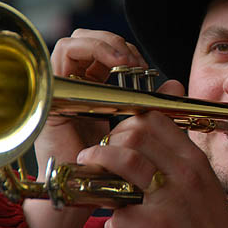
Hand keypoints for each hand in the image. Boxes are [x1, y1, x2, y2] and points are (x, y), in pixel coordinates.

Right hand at [24, 29, 148, 227]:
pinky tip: (115, 64)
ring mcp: (61, 88)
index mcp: (91, 88)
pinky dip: (91, 49)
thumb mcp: (136, 126)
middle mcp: (74, 85)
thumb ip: (153, 104)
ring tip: (127, 61)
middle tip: (135, 62)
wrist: (84, 187)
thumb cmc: (108, 161)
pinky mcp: (53, 91)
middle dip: (113, 42)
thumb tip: (175, 83)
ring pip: (74, 42)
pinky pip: (63, 53)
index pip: (102, 51)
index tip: (145, 67)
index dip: (124, 50)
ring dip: (104, 44)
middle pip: (85, 40)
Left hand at [76, 80, 227, 227]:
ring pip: (125, 160)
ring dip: (99, 160)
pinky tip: (115, 225)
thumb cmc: (211, 219)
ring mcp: (171, 196)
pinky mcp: (159, 224)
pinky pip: (122, 212)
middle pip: (136, 135)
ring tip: (89, 165)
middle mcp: (184, 171)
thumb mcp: (202, 179)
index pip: (156, 121)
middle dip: (109, 140)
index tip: (119, 134)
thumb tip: (145, 147)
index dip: (129, 123)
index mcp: (193, 158)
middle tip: (98, 152)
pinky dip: (113, 219)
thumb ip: (177, 160)